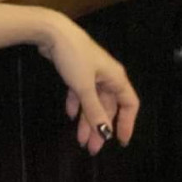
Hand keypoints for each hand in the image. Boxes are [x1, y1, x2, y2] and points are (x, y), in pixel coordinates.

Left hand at [36, 13, 139, 154]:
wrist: (52, 33)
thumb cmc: (73, 58)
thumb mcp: (84, 87)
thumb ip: (94, 110)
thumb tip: (105, 132)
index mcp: (116, 78)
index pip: (129, 104)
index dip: (127, 123)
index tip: (120, 141)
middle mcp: (107, 77)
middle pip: (108, 107)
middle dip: (100, 128)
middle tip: (92, 148)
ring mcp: (91, 74)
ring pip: (92, 102)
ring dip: (87, 120)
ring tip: (80, 140)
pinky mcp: (76, 71)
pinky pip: (80, 92)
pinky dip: (76, 104)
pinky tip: (71, 115)